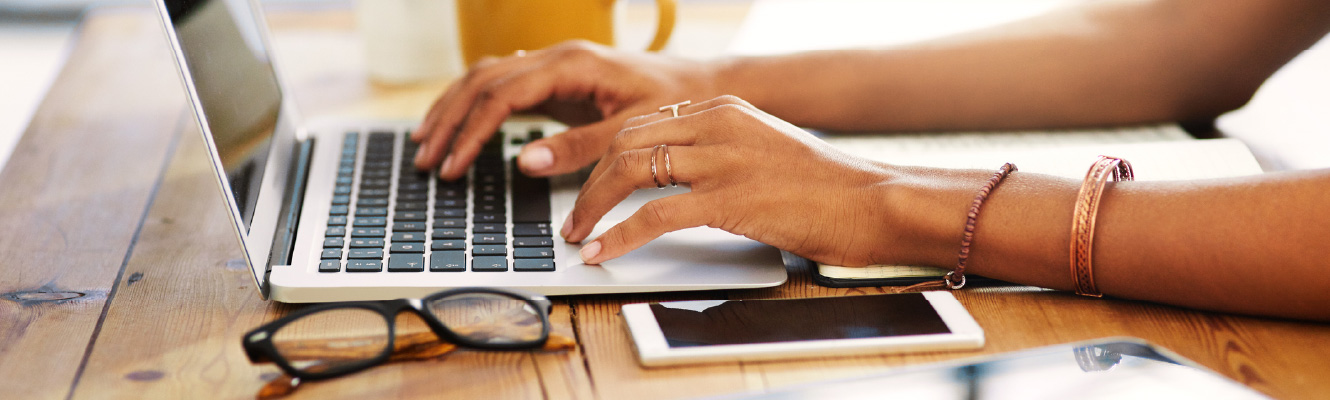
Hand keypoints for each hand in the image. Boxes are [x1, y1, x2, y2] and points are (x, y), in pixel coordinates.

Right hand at [412, 40, 717, 179]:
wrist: (702, 86)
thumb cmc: (675, 104)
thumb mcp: (630, 131)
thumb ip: (580, 147)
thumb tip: (526, 161)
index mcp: (572, 64)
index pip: (502, 95)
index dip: (471, 132)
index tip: (454, 166)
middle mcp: (557, 58)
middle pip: (482, 81)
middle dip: (449, 120)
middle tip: (426, 160)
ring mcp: (554, 66)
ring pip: (486, 78)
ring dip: (453, 110)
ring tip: (427, 144)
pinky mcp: (557, 80)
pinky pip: (503, 86)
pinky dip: (474, 106)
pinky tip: (458, 126)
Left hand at [562, 95, 911, 266]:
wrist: (872, 201)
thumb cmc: (825, 186)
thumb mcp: (764, 148)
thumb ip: (720, 150)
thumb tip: (675, 175)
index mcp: (723, 109)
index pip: (642, 124)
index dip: (604, 157)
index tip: (588, 185)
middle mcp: (717, 125)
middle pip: (626, 142)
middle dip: (589, 182)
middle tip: (574, 216)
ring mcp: (722, 160)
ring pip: (630, 171)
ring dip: (593, 207)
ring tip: (578, 235)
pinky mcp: (729, 199)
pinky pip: (654, 215)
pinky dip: (619, 235)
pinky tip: (603, 251)